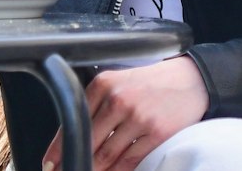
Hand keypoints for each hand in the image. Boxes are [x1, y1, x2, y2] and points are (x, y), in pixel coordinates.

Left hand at [41, 56, 207, 170]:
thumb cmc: (151, 82)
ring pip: (106, 156)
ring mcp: (138, 118)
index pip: (73, 122)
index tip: (50, 163)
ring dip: (94, 170)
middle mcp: (118, 100)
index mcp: (103, 85)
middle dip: (74, 163)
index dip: (59, 148)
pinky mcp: (156, 133)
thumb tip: (75, 136)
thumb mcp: (118, 81)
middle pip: (87, 143)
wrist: (190, 80)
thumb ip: (96, 104)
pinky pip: (129, 161)